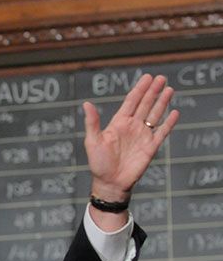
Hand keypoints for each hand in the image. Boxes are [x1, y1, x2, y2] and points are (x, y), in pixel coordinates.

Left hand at [83, 74, 178, 229]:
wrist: (110, 182)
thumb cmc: (98, 163)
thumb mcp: (92, 141)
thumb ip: (92, 122)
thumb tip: (86, 104)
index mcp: (118, 123)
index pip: (131, 102)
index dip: (139, 89)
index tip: (146, 77)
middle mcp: (132, 127)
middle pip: (145, 104)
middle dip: (153, 91)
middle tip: (161, 77)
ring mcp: (142, 136)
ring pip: (155, 115)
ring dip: (162, 102)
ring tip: (169, 89)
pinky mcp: (151, 147)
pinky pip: (162, 132)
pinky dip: (169, 123)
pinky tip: (175, 112)